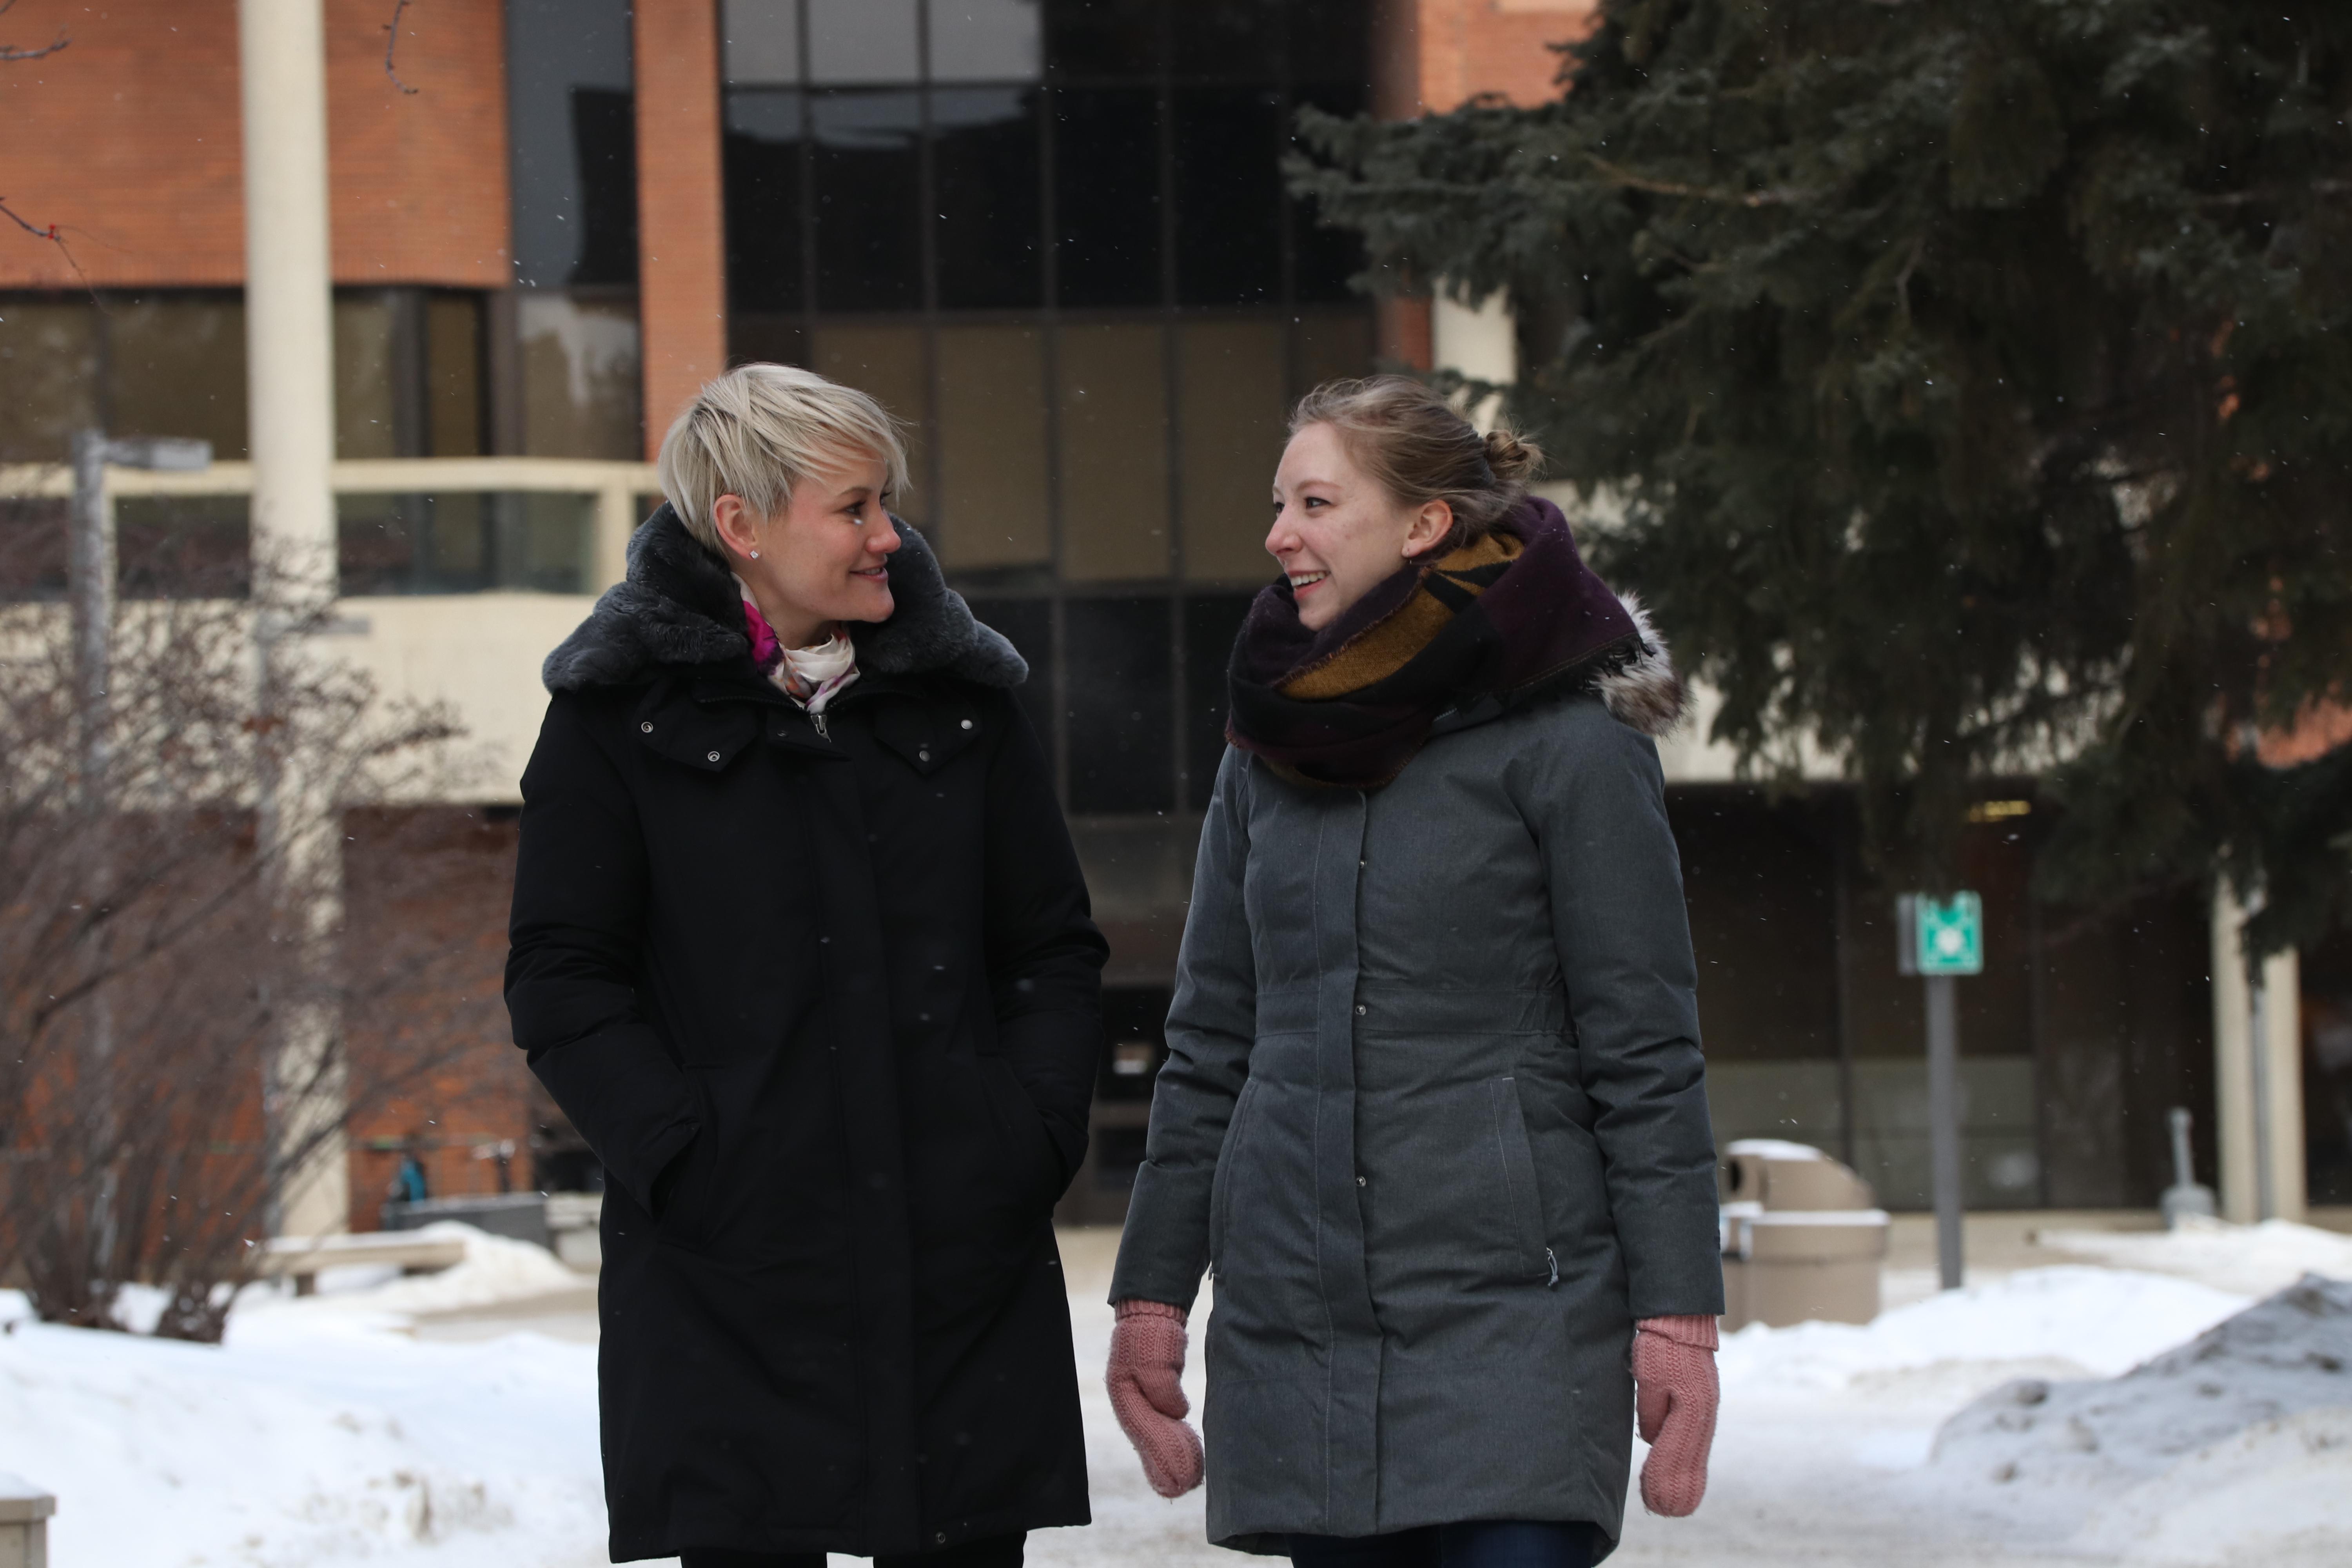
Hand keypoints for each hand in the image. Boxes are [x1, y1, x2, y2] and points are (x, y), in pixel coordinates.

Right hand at [1106, 1299, 1203, 1496]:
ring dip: (1172, 1453)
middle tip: (1188, 1484)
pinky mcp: (1155, 1391)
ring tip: (1192, 1475)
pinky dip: (1175, 1436)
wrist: (1152, 1310)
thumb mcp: (1156, 1362)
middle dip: (1166, 1463)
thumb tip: (1178, 1414)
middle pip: (1148, 1440)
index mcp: (1124, 1394)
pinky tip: (1188, 1447)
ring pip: (1157, 1433)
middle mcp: (1130, 1400)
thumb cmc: (1151, 1334)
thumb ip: (1164, 1391)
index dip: (1159, 1458)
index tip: (1177, 1477)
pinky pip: (1165, 1421)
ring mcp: (1141, 1396)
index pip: (1142, 1434)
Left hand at [1633, 1314, 1719, 1515]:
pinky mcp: (1702, 1403)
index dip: (1666, 1478)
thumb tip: (1652, 1439)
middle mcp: (1704, 1413)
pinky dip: (1686, 1458)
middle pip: (1691, 1459)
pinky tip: (1678, 1471)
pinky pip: (1694, 1439)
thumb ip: (1651, 1412)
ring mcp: (1705, 1409)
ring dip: (1681, 1475)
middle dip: (1675, 1485)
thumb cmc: (1661, 1347)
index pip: (1680, 1455)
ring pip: (1694, 1451)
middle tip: (1660, 1510)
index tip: (1655, 1502)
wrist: (1680, 1320)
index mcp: (1693, 1409)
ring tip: (1665, 1499)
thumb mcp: (1649, 1379)